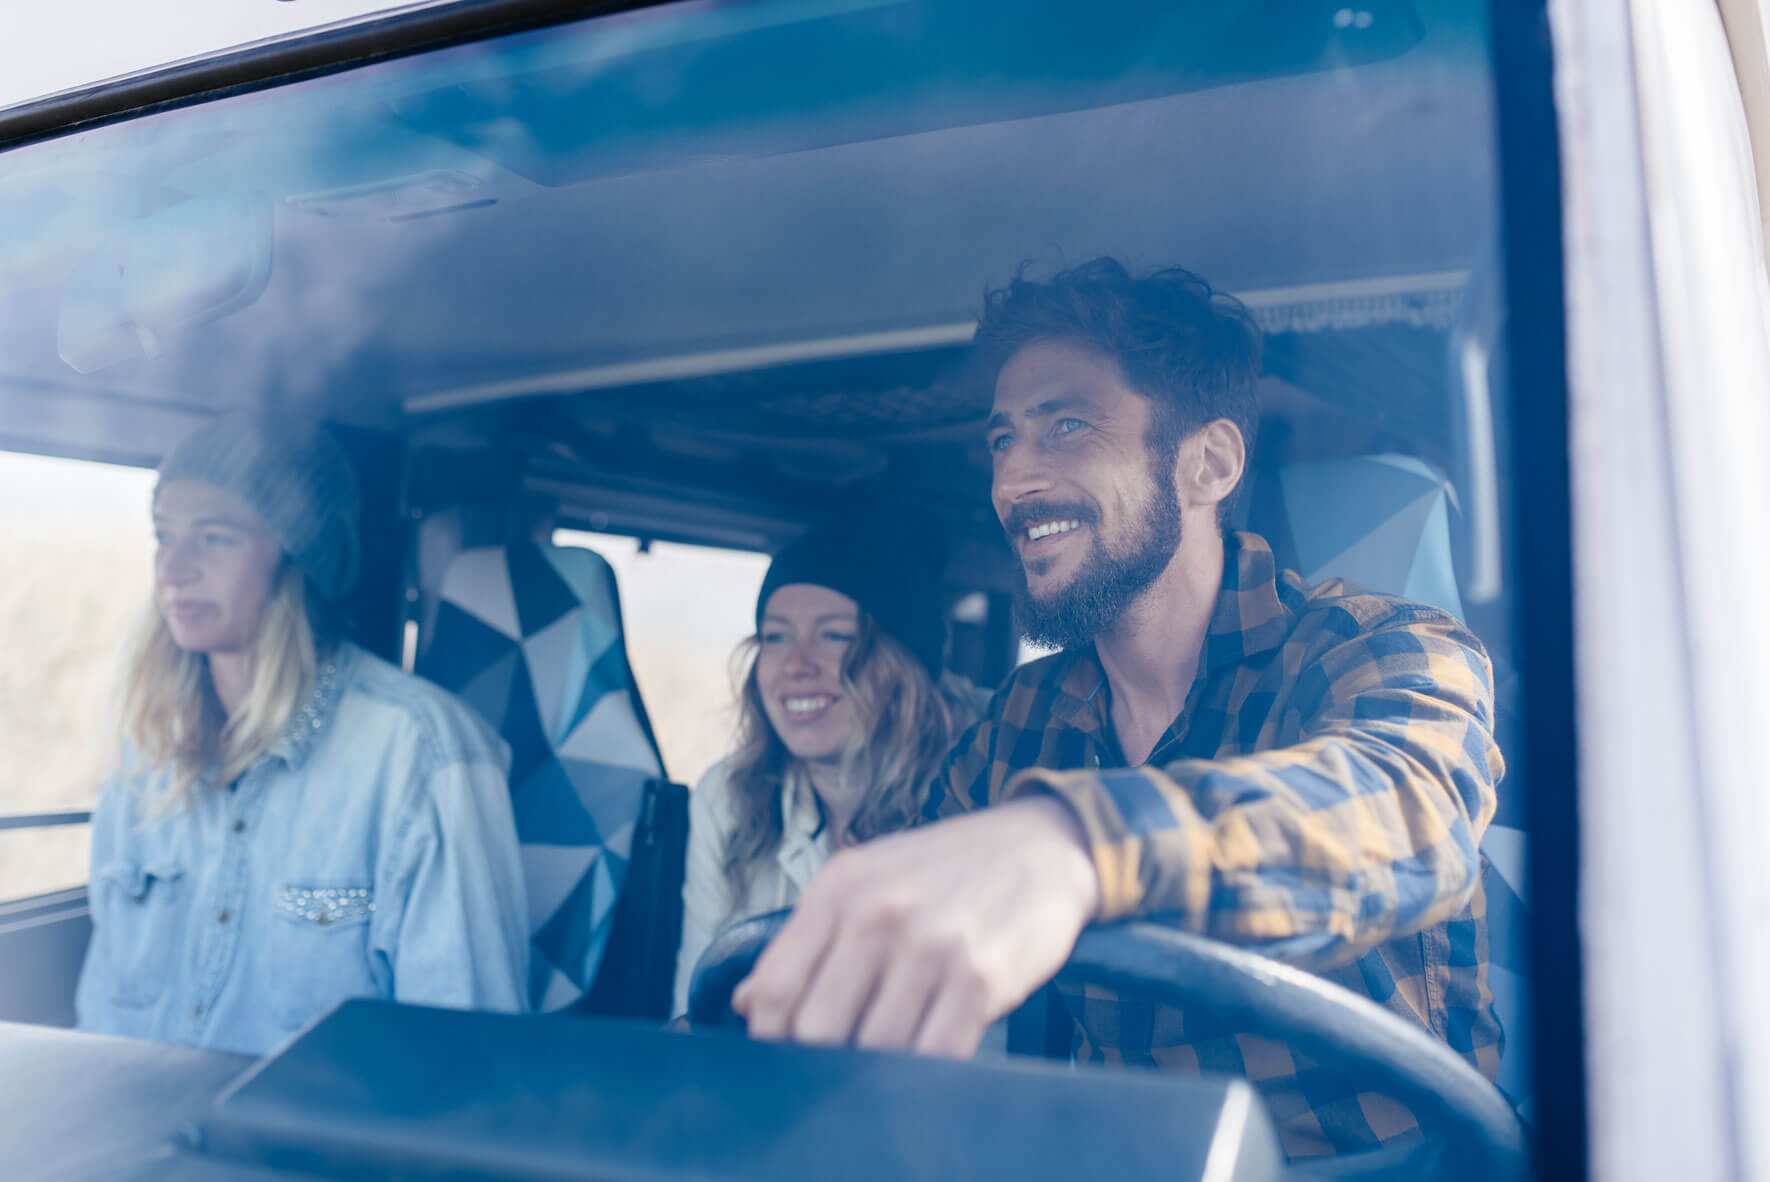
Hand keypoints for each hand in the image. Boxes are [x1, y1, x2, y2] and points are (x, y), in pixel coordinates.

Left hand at [731, 797, 1101, 1056]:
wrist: (1043, 846)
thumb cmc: (947, 870)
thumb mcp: (868, 881)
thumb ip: (808, 941)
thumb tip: (745, 1002)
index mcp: (838, 889)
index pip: (776, 988)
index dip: (772, 1038)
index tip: (786, 1056)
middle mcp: (878, 914)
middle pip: (817, 1029)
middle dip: (824, 1061)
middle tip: (842, 1068)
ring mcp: (930, 946)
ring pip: (875, 1050)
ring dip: (878, 1072)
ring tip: (889, 1066)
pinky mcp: (980, 977)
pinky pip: (935, 1055)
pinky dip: (925, 1073)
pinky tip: (928, 1062)